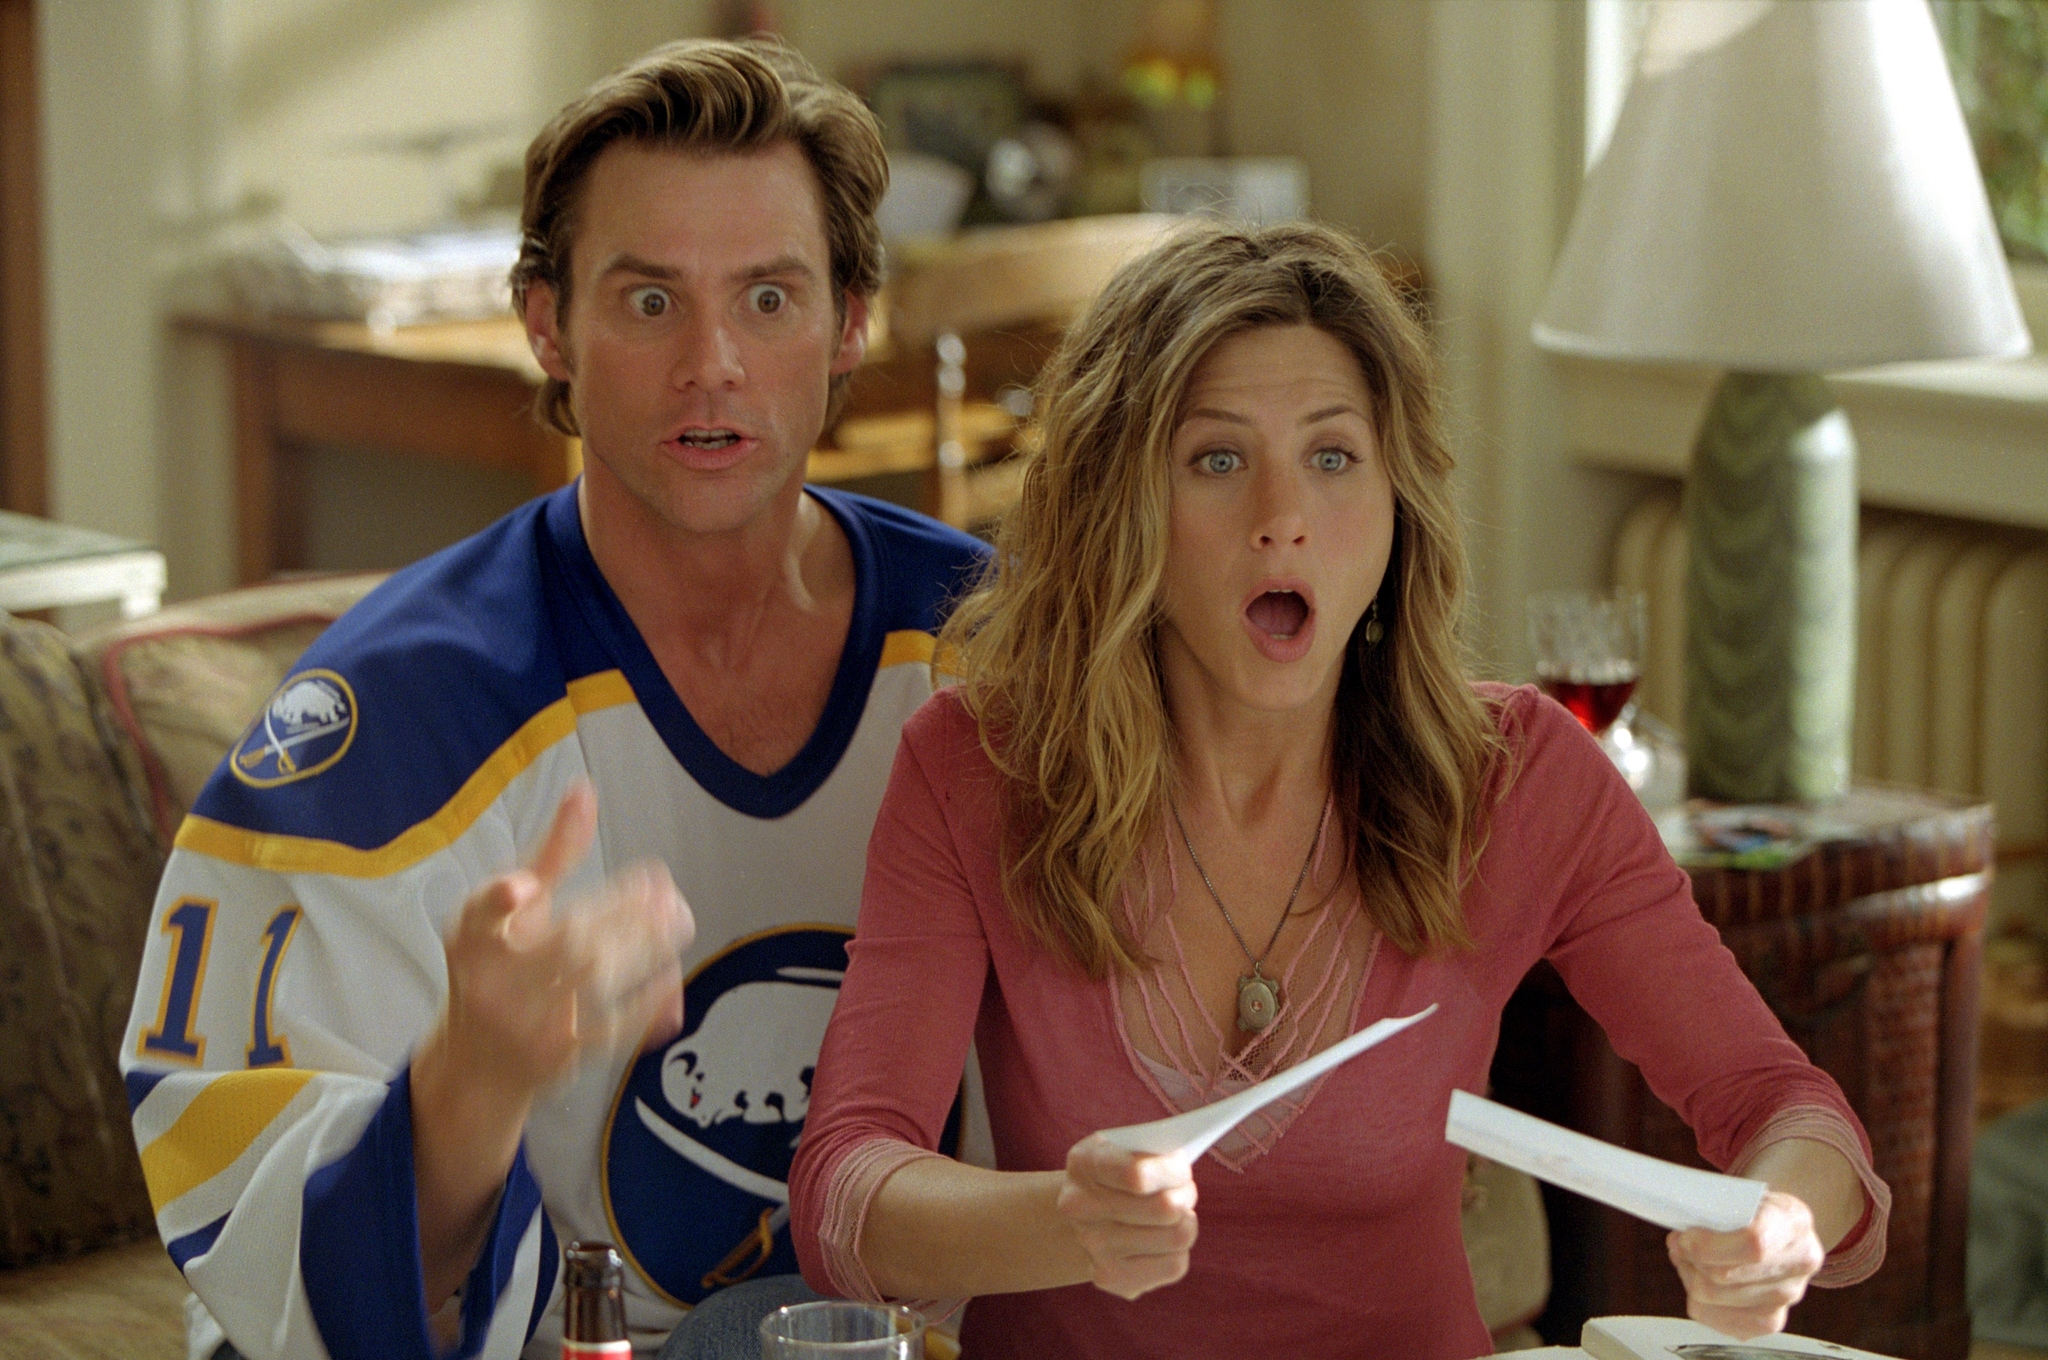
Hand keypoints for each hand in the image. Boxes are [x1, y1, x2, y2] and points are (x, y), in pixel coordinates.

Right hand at [439, 779, 693, 1103]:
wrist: (478, 1066)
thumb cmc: (497, 968)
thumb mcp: (508, 910)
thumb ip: (551, 854)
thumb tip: (585, 789)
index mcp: (475, 939)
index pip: (481, 914)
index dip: (499, 898)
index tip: (521, 885)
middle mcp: (492, 982)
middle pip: (564, 944)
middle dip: (619, 914)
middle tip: (661, 890)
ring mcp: (526, 1024)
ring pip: (592, 984)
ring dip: (642, 950)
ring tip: (679, 919)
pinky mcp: (557, 1058)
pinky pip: (608, 1031)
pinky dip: (644, 1002)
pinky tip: (671, 973)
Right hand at [1055, 1134, 1198, 1299]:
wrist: (1083, 1215)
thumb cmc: (1119, 1173)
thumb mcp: (1127, 1145)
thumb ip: (1154, 1148)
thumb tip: (1182, 1163)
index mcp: (1084, 1164)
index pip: (1138, 1176)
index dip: (1172, 1170)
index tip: (1181, 1165)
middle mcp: (1080, 1208)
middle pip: (1166, 1207)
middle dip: (1186, 1193)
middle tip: (1183, 1188)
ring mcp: (1093, 1247)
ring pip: (1178, 1236)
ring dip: (1186, 1221)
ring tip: (1175, 1212)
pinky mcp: (1111, 1278)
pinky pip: (1175, 1265)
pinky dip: (1179, 1250)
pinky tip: (1163, 1239)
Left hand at [1667, 1190, 1826, 1338]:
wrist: (1782, 1228)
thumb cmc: (1755, 1208)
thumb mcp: (1742, 1192)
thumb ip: (1714, 1206)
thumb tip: (1679, 1226)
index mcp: (1794, 1223)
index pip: (1752, 1244)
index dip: (1708, 1245)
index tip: (1685, 1236)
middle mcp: (1799, 1265)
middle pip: (1726, 1277)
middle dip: (1690, 1259)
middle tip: (1679, 1244)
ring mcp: (1787, 1297)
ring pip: (1714, 1299)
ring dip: (1690, 1277)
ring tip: (1687, 1259)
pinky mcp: (1770, 1321)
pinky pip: (1716, 1320)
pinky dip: (1698, 1301)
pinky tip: (1700, 1280)